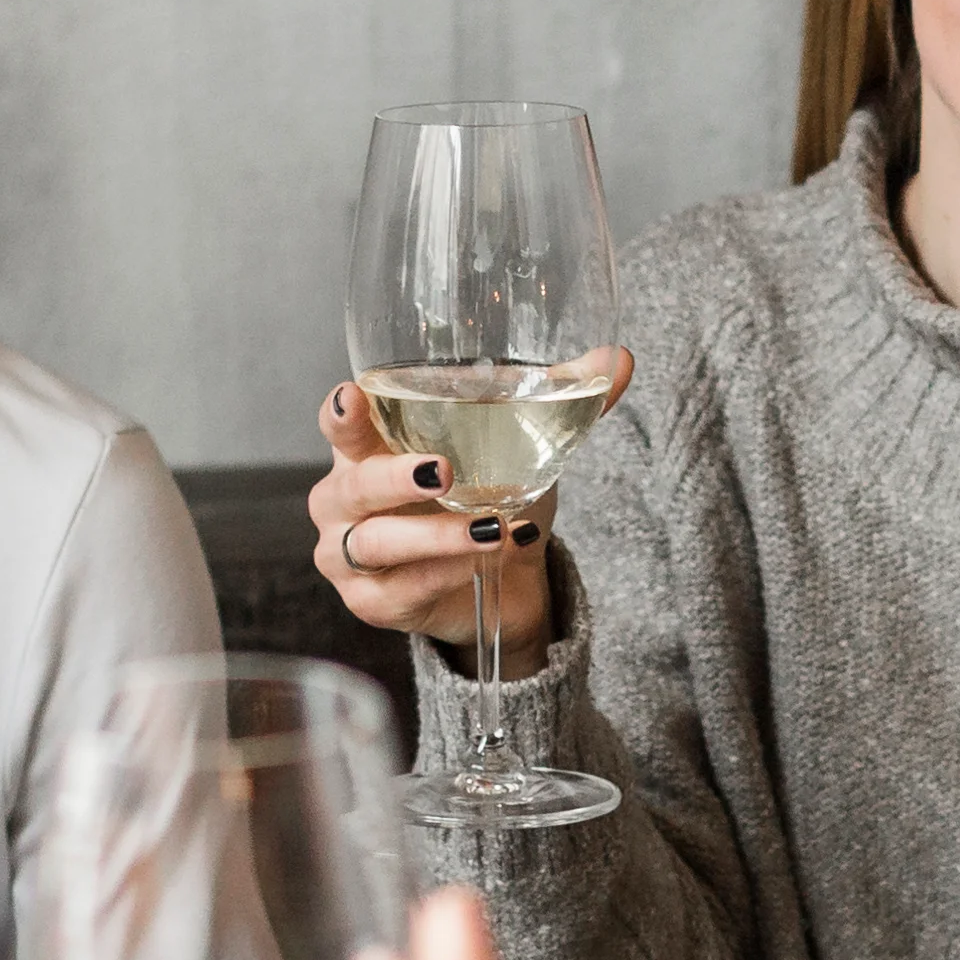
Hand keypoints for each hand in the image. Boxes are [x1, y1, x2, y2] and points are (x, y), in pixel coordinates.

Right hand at [308, 355, 630, 673]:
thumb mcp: (525, 447)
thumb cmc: (491, 498)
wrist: (506, 581)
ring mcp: (349, 554)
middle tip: (443, 470)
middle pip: (355, 485)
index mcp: (369, 450)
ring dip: (434, 536)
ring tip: (489, 528)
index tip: (354, 396)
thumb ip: (560, 398)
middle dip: (396, 477)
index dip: (342, 412)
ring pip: (376, 543)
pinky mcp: (372, 601)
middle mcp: (346, 500)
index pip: (341, 424)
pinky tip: (484, 563)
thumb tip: (617, 358)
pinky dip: (445, 576)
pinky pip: (400, 589)